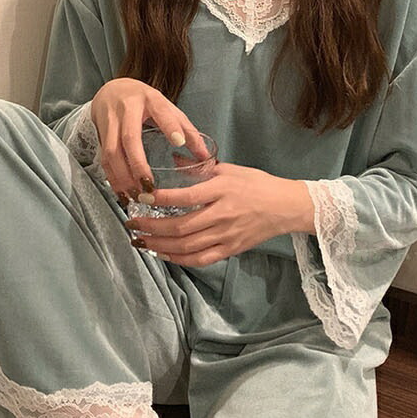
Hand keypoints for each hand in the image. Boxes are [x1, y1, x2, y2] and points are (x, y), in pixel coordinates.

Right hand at [90, 78, 210, 197]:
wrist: (111, 91)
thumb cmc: (144, 102)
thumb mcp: (167, 108)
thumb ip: (186, 130)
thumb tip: (205, 155)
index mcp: (150, 99)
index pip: (161, 112)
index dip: (170, 127)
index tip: (179, 142)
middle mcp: (127, 108)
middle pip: (129, 138)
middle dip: (138, 165)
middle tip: (149, 187)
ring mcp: (110, 120)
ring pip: (112, 152)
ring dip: (123, 177)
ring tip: (136, 195)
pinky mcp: (100, 134)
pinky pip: (104, 160)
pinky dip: (113, 179)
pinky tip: (123, 193)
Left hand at [125, 165, 314, 265]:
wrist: (284, 207)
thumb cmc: (256, 184)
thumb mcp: (228, 169)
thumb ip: (199, 168)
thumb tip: (173, 158)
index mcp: (221, 190)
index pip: (185, 197)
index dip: (160, 199)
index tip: (140, 197)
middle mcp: (222, 214)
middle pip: (180, 226)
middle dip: (151, 227)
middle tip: (132, 224)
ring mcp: (226, 235)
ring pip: (186, 246)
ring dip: (159, 245)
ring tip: (140, 241)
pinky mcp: (229, 249)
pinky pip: (200, 259)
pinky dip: (178, 259)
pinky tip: (162, 254)